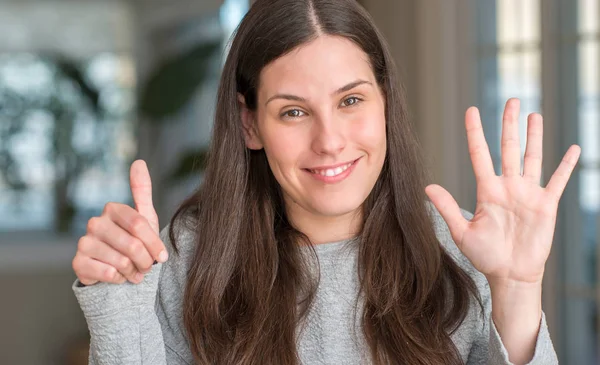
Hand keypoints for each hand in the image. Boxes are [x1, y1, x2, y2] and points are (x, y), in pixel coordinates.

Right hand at [72, 160, 167, 285]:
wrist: (116, 271)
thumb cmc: (134, 242)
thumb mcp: (144, 217)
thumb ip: (142, 190)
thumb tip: (139, 162)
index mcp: (112, 209)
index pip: (140, 225)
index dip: (154, 244)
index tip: (162, 256)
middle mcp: (95, 222)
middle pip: (132, 245)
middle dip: (145, 261)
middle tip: (146, 266)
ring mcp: (84, 242)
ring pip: (121, 261)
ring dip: (133, 271)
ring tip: (133, 271)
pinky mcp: (78, 262)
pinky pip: (108, 273)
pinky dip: (119, 279)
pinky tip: (118, 276)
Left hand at [425, 98, 580, 285]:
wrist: (510, 274)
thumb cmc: (485, 255)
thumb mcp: (462, 232)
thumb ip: (447, 208)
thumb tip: (427, 188)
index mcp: (487, 190)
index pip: (480, 153)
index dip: (475, 132)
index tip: (471, 110)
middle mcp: (507, 186)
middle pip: (508, 148)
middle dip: (509, 124)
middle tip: (511, 100)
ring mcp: (528, 193)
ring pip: (531, 157)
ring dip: (534, 136)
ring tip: (534, 114)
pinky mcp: (546, 205)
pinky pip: (558, 181)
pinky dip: (566, 165)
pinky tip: (573, 148)